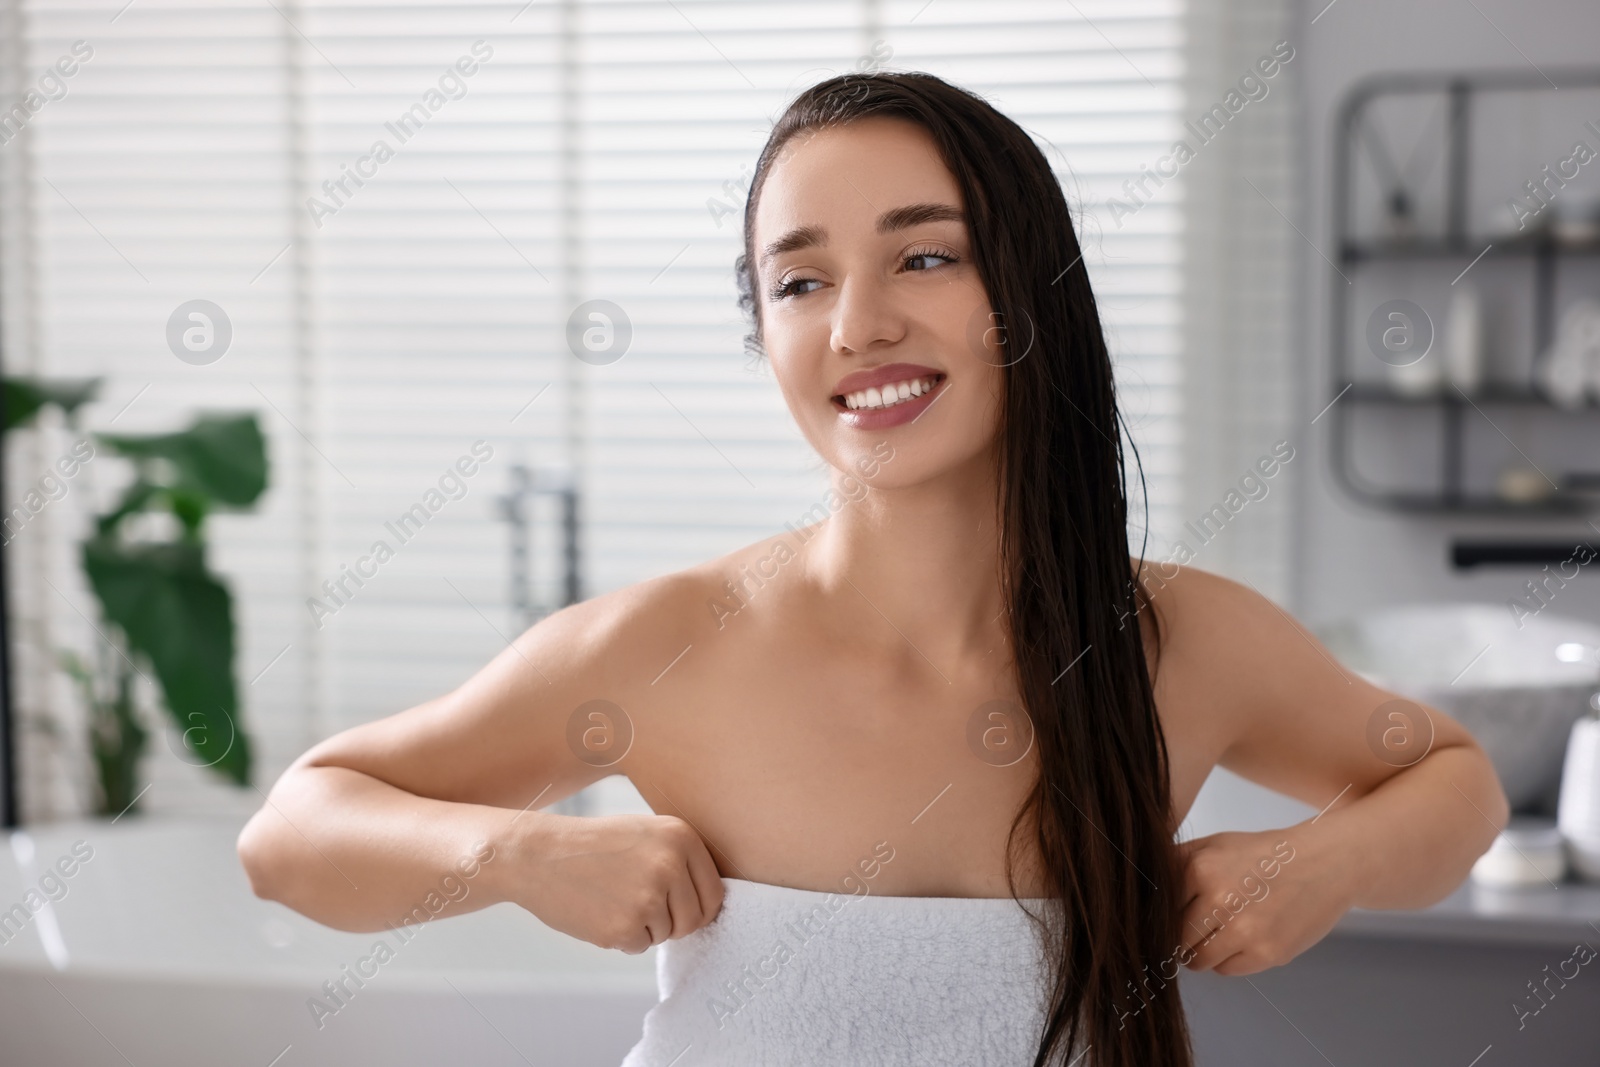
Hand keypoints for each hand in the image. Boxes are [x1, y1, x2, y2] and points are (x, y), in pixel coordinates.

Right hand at [515, 813, 724, 953]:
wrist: (539, 855)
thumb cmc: (594, 846)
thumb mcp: (646, 834)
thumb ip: (680, 861)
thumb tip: (712, 904)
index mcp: (681, 837)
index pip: (714, 893)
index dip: (698, 907)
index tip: (680, 908)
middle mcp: (670, 865)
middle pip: (694, 920)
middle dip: (672, 922)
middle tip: (641, 908)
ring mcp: (647, 897)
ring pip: (666, 934)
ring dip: (644, 928)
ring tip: (613, 899)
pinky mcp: (623, 927)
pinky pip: (639, 947)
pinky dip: (622, 938)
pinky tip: (600, 911)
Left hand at [1175, 827, 1352, 975]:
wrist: (1323, 864)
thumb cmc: (1264, 854)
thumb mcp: (1213, 845)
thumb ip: (1174, 865)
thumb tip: (1140, 890)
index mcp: (1199, 869)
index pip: (1159, 908)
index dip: (1162, 915)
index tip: (1169, 918)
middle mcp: (1218, 901)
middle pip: (1175, 939)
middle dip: (1180, 937)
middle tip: (1192, 929)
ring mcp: (1244, 931)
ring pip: (1198, 961)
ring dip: (1201, 952)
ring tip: (1216, 934)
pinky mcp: (1267, 954)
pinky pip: (1227, 970)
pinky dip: (1228, 960)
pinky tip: (1240, 940)